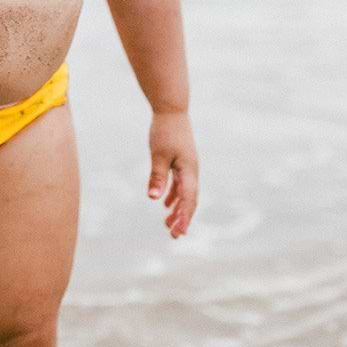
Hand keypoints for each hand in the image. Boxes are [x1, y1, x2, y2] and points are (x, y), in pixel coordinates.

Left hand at [147, 109, 198, 238]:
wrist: (172, 110)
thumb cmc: (165, 131)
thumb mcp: (158, 155)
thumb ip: (157, 177)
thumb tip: (154, 199)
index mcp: (189, 171)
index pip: (188, 200)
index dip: (184, 217)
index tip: (178, 232)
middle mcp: (192, 171)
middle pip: (189, 200)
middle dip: (183, 218)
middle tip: (174, 235)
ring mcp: (188, 167)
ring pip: (185, 193)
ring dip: (178, 209)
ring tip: (168, 225)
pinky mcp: (182, 162)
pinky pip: (180, 184)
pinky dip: (174, 195)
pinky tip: (165, 204)